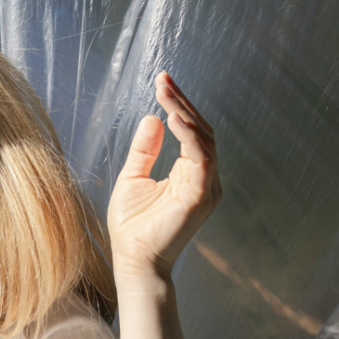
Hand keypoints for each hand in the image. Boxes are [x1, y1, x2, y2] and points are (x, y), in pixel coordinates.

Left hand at [107, 72, 221, 284]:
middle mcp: (203, 179)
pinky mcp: (200, 196)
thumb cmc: (133, 225)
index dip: (179, 106)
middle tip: (163, 79)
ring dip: (185, 113)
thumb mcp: (134, 177)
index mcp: (190, 174)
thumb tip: (152, 117)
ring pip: (205, 141)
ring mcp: (205, 187)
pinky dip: (190, 136)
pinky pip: (201, 159)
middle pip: (201, 131)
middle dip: (182, 103)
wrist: (133, 258)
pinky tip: (173, 118)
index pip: (191, 132)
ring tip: (166, 92)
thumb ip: (145, 150)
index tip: (162, 81)